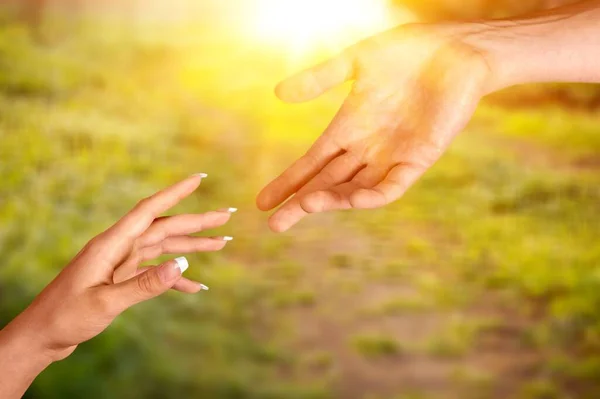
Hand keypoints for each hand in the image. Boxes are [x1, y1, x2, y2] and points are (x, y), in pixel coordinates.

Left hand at [0, 175, 234, 396]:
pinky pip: (156, 272)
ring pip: (163, 248)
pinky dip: (176, 279)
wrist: (42, 336)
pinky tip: (197, 286)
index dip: (175, 193)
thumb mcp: (106, 303)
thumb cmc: (66, 317)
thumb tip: (183, 264)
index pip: (148, 211)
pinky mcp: (122, 278)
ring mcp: (121, 263)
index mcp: (111, 245)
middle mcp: (118, 248)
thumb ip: (145, 284)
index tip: (198, 178)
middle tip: (226, 216)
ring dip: (191, 246)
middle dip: (196, 222)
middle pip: (164, 228)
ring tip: (221, 243)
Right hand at [257, 23, 493, 231]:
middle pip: (326, 183)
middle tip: (274, 224)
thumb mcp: (357, 61)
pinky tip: (351, 200)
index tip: (262, 202)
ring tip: (304, 206)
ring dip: (331, 200)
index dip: (288, 182)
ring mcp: (391, 156)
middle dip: (300, 203)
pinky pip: (392, 186)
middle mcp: (366, 148)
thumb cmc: (410, 52)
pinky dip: (371, 195)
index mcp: (348, 127)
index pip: (311, 164)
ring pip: (354, 189)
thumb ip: (321, 77)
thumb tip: (279, 94)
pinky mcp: (419, 159)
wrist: (457, 48)